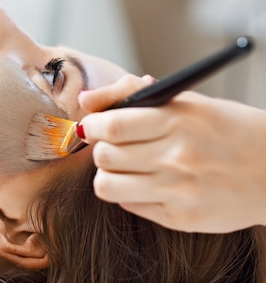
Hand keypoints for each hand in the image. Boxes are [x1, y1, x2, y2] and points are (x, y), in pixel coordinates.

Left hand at [78, 74, 265, 232]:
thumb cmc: (229, 130)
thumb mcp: (187, 101)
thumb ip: (132, 94)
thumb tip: (85, 101)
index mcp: (178, 121)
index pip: (112, 125)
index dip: (93, 124)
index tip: (93, 124)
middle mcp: (177, 157)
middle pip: (104, 155)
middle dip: (100, 147)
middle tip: (112, 144)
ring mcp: (179, 191)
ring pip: (107, 185)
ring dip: (108, 173)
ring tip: (124, 166)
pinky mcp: (181, 218)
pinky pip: (129, 205)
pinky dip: (129, 193)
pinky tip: (149, 182)